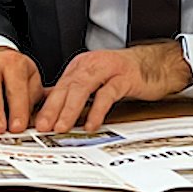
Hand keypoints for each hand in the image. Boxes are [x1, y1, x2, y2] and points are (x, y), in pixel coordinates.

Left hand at [34, 42, 192, 132]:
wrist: (155, 64)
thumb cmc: (124, 75)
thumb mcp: (95, 81)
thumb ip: (75, 92)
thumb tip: (51, 108)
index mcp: (81, 66)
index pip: (59, 86)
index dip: (47, 105)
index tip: (37, 122)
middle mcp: (91, 64)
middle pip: (67, 87)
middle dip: (53, 108)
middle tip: (43, 126)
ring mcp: (108, 69)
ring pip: (83, 88)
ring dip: (70, 109)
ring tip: (62, 127)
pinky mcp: (124, 77)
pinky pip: (107, 94)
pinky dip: (97, 110)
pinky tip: (91, 124)